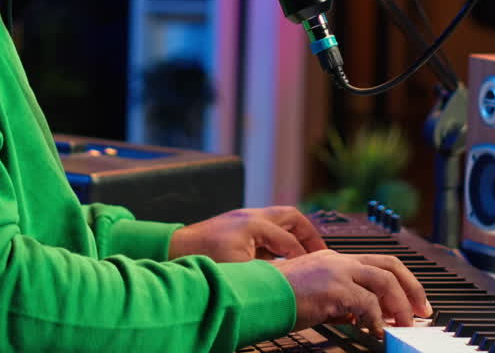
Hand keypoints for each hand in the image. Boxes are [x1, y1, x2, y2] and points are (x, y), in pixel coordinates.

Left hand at [167, 206, 325, 261]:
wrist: (173, 249)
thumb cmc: (201, 258)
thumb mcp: (238, 270)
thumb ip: (266, 272)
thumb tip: (288, 277)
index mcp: (254, 225)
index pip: (290, 242)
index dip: (303, 258)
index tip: (313, 271)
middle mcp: (251, 216)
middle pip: (292, 217)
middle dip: (309, 234)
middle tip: (321, 252)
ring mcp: (244, 218)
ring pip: (280, 218)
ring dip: (295, 234)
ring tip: (305, 253)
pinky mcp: (237, 225)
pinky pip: (267, 227)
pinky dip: (279, 238)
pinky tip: (280, 256)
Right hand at [274, 249, 431, 335]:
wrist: (256, 296)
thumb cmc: (276, 298)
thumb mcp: (314, 296)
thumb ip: (338, 302)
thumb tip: (359, 317)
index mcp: (333, 259)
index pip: (377, 263)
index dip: (399, 282)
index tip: (409, 302)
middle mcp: (338, 260)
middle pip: (390, 265)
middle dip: (411, 288)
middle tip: (422, 311)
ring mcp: (337, 270)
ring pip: (385, 281)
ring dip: (400, 305)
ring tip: (404, 325)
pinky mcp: (334, 287)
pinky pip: (367, 303)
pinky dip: (376, 319)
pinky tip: (374, 331)